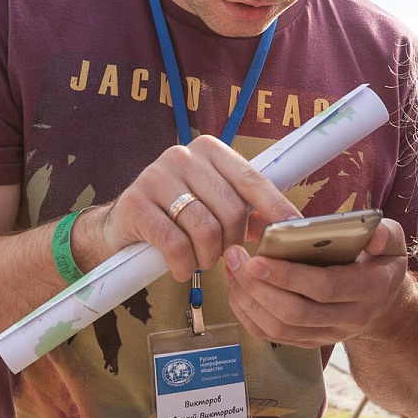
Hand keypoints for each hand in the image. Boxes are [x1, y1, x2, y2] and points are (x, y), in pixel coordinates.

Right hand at [83, 135, 298, 280]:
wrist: (122, 226)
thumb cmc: (177, 217)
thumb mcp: (213, 204)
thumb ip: (246, 208)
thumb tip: (287, 225)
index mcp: (210, 149)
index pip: (253, 180)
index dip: (277, 210)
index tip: (295, 233)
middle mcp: (183, 155)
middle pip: (232, 210)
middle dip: (231, 244)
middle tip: (219, 254)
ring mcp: (156, 175)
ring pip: (206, 230)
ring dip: (206, 258)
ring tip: (198, 260)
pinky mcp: (136, 203)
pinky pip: (176, 246)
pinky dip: (184, 266)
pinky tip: (179, 268)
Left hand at [220, 217, 409, 348]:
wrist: (384, 304)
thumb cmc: (381, 263)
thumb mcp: (392, 242)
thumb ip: (383, 233)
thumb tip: (372, 233)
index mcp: (369, 289)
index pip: (325, 288)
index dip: (288, 276)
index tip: (257, 259)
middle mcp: (349, 318)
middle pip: (295, 312)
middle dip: (258, 286)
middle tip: (234, 257)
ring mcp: (327, 334)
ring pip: (279, 327)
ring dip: (248, 300)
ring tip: (231, 268)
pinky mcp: (308, 341)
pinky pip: (272, 335)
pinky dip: (248, 313)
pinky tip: (236, 287)